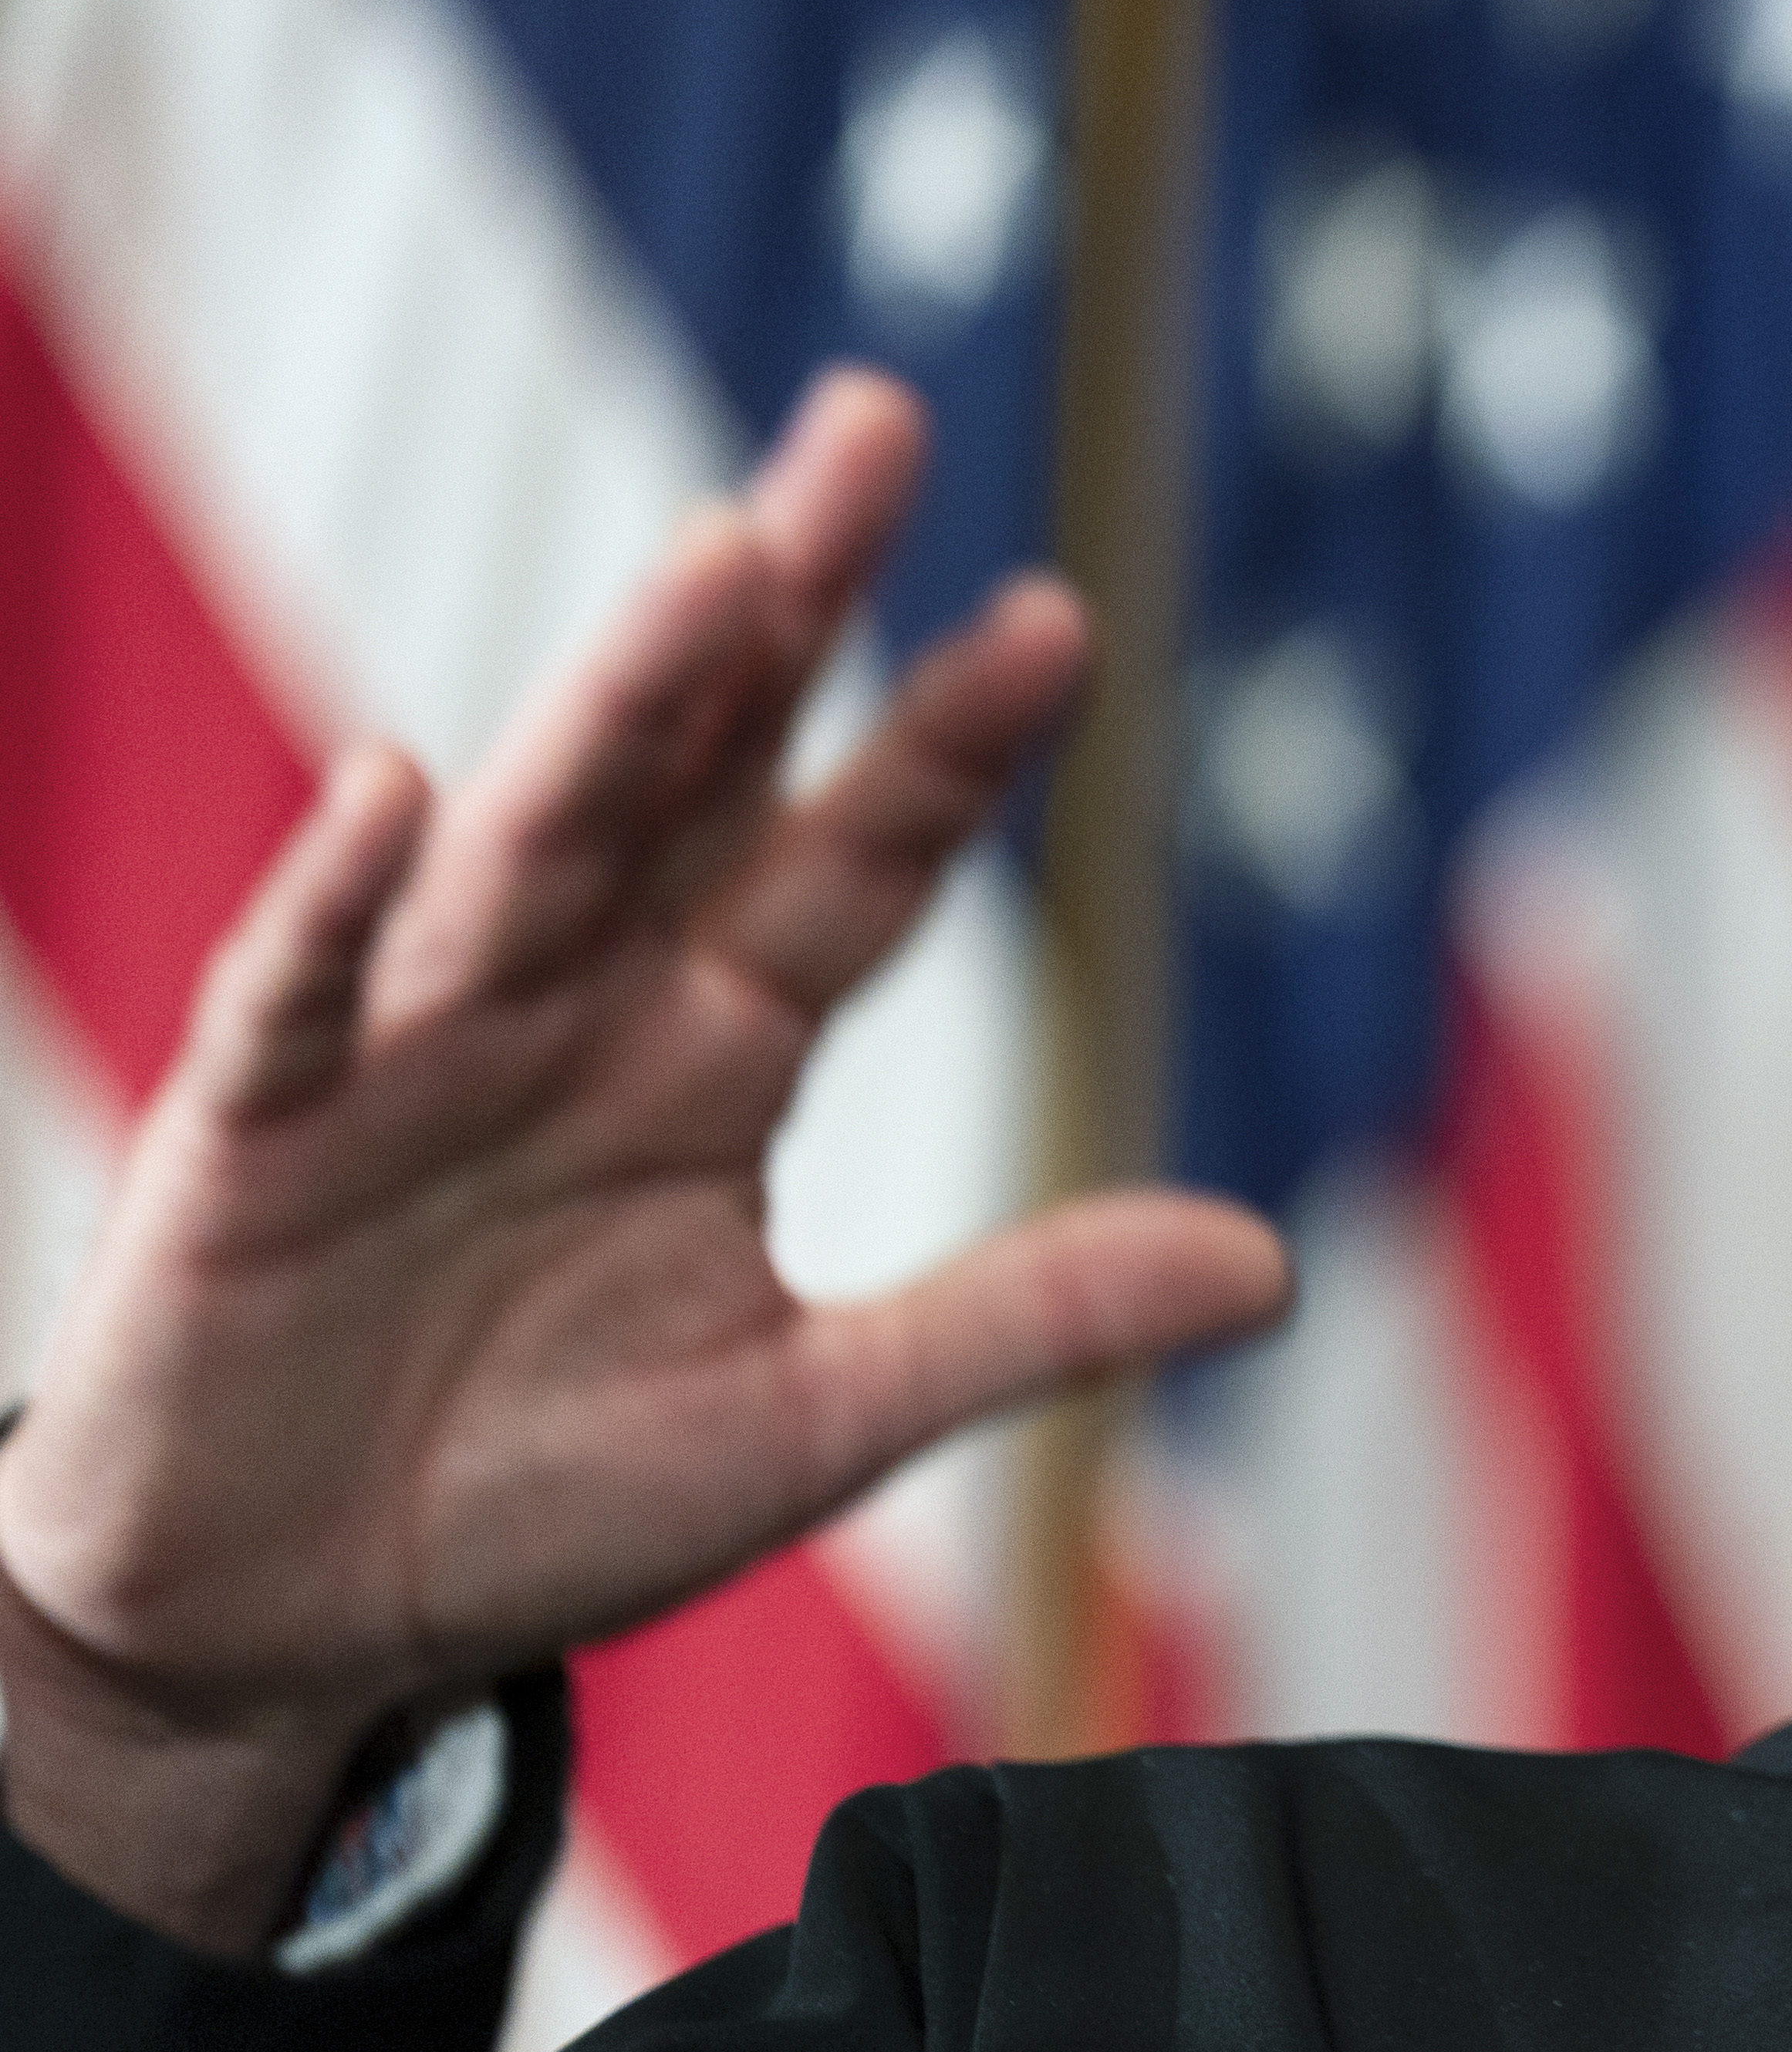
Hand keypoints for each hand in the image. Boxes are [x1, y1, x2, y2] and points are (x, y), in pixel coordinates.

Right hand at [0, 372, 1288, 1954]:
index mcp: (714, 1048)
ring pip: (533, 837)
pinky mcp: (253, 1135)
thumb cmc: (538, 1497)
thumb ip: (1021, 1318)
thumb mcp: (813, 1423)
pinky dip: (338, 901)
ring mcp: (412, 1049)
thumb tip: (1277, 1268)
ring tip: (715, 564)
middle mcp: (578, 1002)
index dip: (950, 745)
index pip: (860, 860)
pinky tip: (397, 784)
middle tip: (879, 425)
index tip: (1060, 620)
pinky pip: (298, 995)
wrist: (284, 1626)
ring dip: (618, 702)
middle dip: (784, 604)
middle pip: (698, 766)